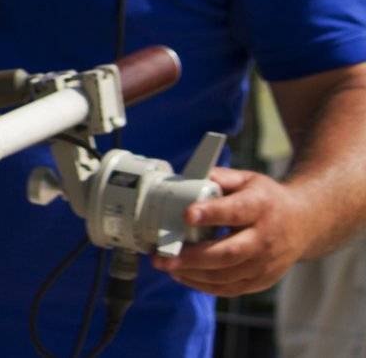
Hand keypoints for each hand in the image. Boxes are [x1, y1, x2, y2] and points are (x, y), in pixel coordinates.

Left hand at [151, 167, 314, 296]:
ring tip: (166, 266)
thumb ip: (220, 177)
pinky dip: (205, 286)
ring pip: (228, 275)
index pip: (235, 211)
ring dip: (193, 274)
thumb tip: (189, 178)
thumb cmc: (266, 199)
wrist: (303, 223)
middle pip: (230, 252)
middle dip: (194, 257)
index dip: (211, 214)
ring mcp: (266, 263)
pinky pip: (231, 288)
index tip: (187, 215)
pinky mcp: (262, 280)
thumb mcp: (248, 179)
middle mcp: (266, 238)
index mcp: (261, 207)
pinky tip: (183, 276)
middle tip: (164, 257)